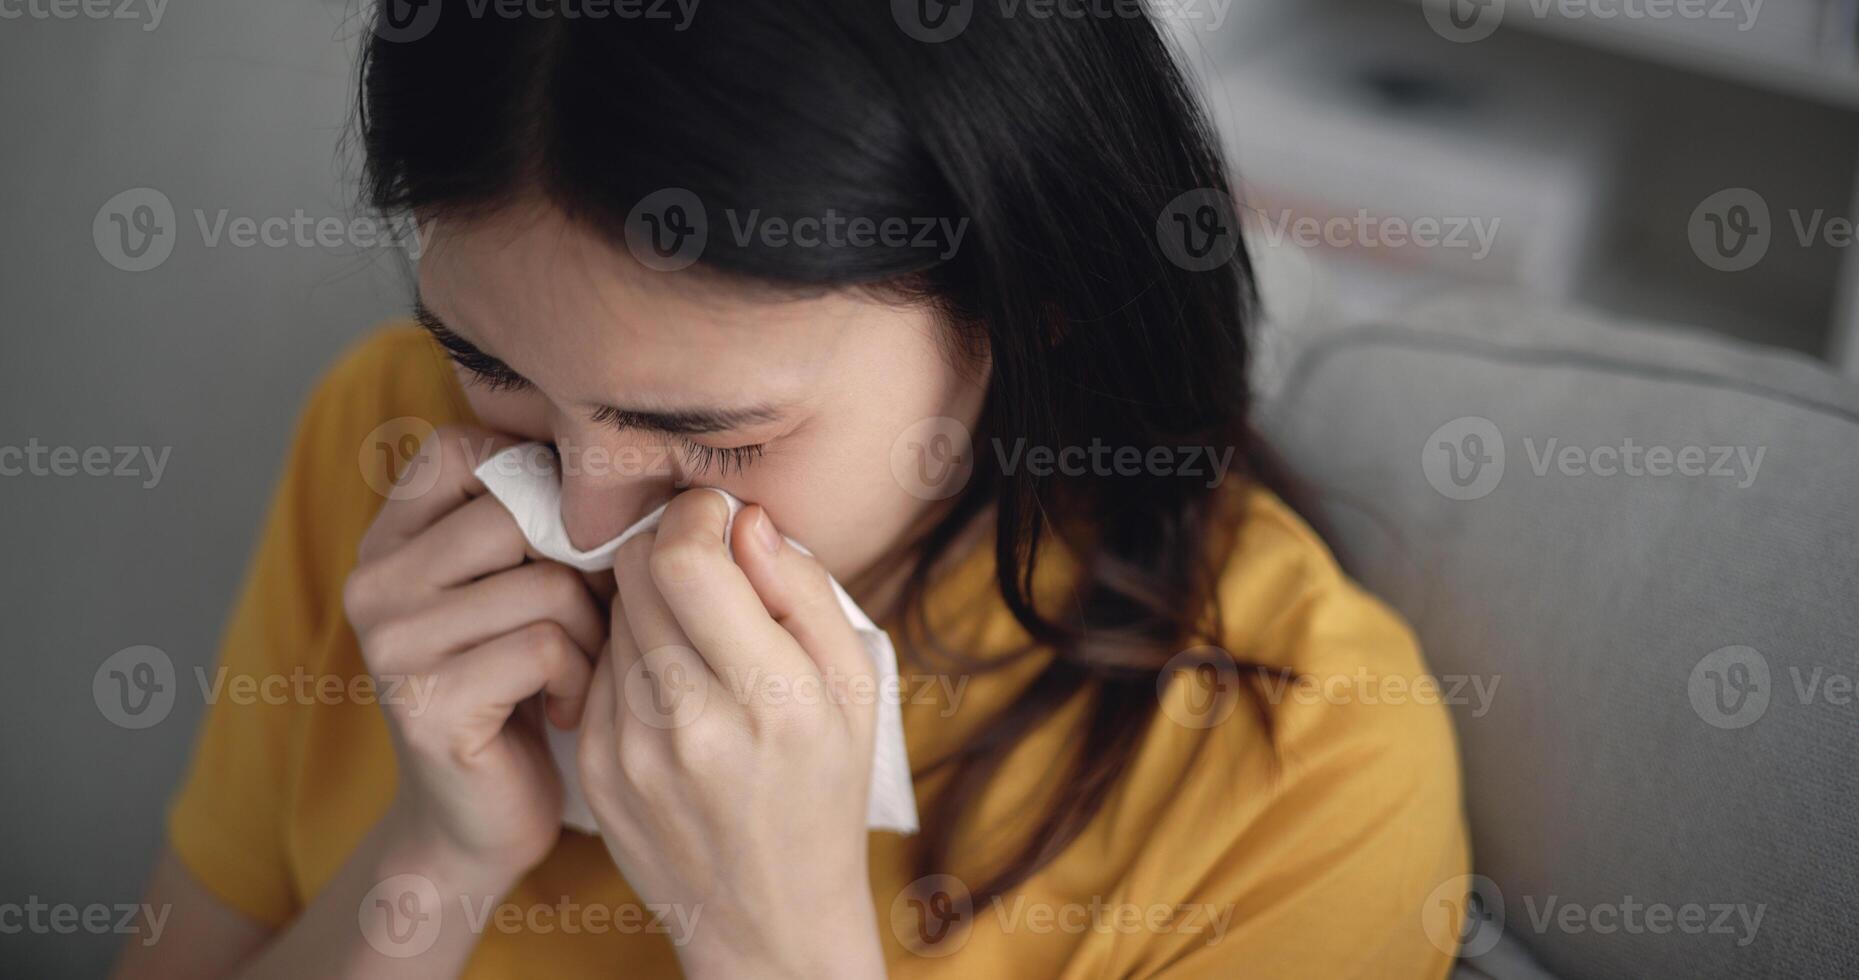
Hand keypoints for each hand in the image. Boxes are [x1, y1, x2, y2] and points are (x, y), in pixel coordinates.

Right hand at [343, 425, 602, 890]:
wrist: (476, 821)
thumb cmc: (519, 686)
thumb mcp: (516, 588)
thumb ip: (532, 521)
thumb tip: (622, 458)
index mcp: (389, 540)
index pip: (462, 448)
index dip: (540, 480)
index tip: (570, 541)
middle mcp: (374, 581)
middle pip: (521, 512)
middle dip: (586, 563)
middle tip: (595, 616)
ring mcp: (391, 642)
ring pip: (547, 581)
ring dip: (593, 630)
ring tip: (582, 666)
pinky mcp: (426, 702)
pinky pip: (545, 647)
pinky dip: (580, 677)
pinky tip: (565, 705)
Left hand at [577, 491, 885, 978]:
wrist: (769, 918)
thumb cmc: (824, 789)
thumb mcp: (856, 690)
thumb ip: (806, 592)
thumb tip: (747, 520)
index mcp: (774, 699)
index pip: (684, 562)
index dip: (693, 516)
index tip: (716, 517)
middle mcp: (695, 726)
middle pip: (636, 575)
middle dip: (669, 548)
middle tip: (705, 565)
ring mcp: (633, 752)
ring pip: (613, 614)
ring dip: (649, 601)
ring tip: (695, 635)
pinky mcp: (596, 769)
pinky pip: (599, 666)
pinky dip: (631, 655)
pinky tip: (671, 685)